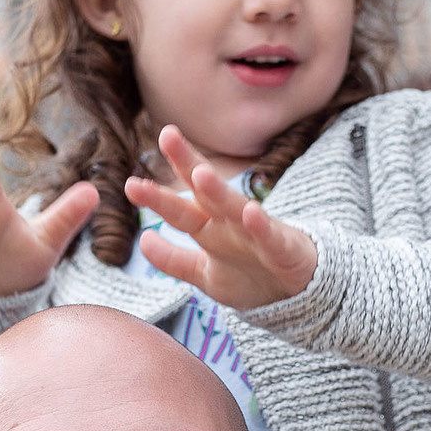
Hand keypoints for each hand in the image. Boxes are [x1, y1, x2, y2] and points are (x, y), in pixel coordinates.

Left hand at [123, 125, 318, 309]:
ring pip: (235, 207)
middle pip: (205, 189)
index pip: (182, 202)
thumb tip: (144, 239)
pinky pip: (270, 236)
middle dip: (187, 163)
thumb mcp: (206, 274)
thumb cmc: (251, 277)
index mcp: (210, 226)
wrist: (299, 295)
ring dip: (219, 190)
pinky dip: (261, 225)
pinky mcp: (282, 248)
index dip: (159, 193)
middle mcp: (230, 222)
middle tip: (167, 135)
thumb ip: (174, 261)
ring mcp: (256, 232)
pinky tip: (251, 212)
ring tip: (201, 174)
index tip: (131, 185)